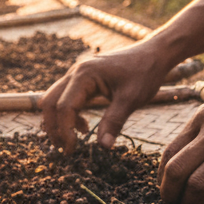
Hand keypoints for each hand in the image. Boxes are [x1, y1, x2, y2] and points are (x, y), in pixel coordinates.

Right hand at [40, 41, 175, 153]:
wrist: (154, 53)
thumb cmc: (145, 73)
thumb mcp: (131, 99)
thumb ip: (114, 122)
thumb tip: (103, 147)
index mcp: (84, 75)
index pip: (63, 107)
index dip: (64, 131)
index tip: (72, 150)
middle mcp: (74, 72)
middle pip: (48, 102)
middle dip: (53, 127)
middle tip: (65, 149)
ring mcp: (75, 74)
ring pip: (52, 99)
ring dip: (57, 121)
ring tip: (70, 141)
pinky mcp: (80, 79)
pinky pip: (64, 97)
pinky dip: (67, 115)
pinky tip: (83, 127)